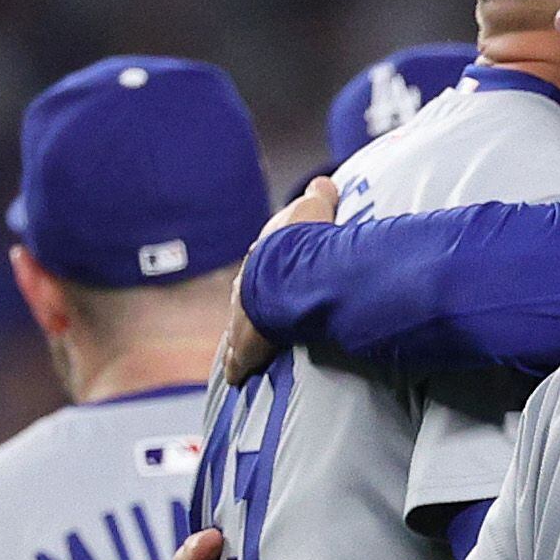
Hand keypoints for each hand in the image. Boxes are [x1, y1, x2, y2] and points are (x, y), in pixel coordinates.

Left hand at [220, 177, 337, 384]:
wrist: (287, 272)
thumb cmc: (304, 241)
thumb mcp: (314, 209)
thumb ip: (320, 196)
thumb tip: (325, 181)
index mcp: (263, 259)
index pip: (261, 269)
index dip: (267, 277)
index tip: (270, 284)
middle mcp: (246, 287)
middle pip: (242, 300)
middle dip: (246, 309)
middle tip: (253, 321)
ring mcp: (242, 317)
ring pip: (236, 332)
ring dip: (238, 342)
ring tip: (237, 357)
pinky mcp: (245, 344)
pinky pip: (239, 358)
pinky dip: (237, 367)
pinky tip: (234, 378)